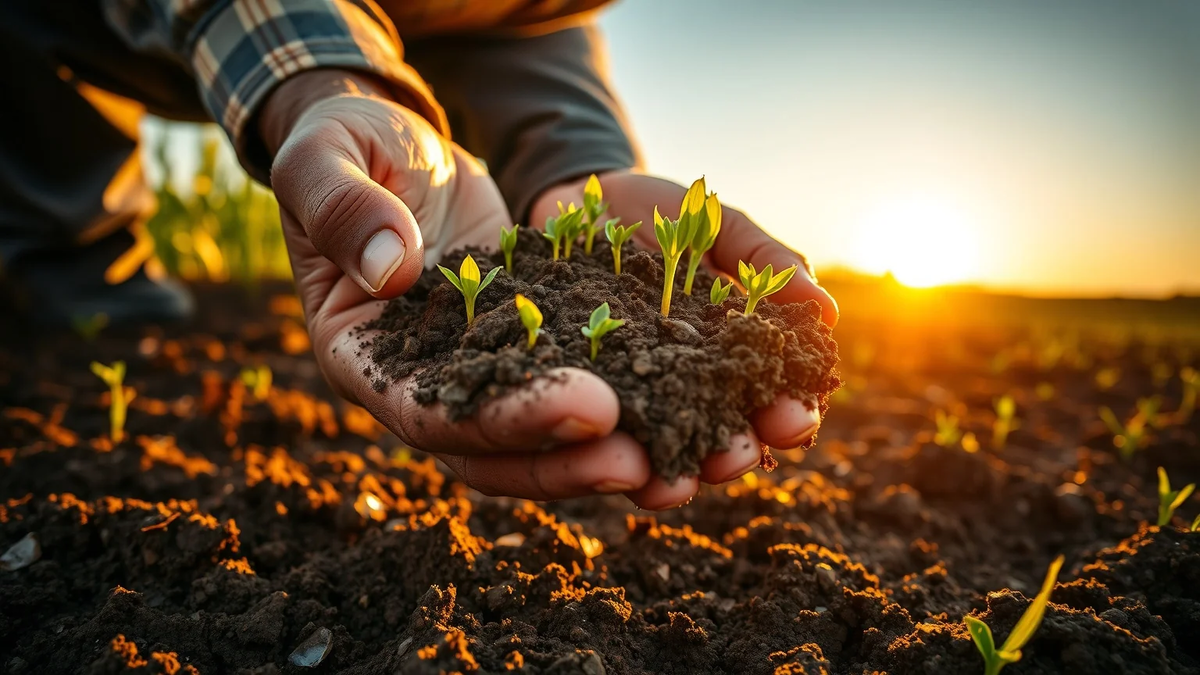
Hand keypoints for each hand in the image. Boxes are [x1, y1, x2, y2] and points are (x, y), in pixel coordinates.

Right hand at [264, 71, 656, 503]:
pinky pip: (577, 371)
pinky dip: (628, 385)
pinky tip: (686, 389)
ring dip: (606, 445)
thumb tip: (391, 270)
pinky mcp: (528, 336)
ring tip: (678, 448)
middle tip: (647, 459)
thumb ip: (344, 208)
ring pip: (541, 431)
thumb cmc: (342, 147)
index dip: (506, 422)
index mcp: (361, 356)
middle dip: (568, 459)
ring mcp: (479, 364)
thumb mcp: (325, 161)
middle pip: (494, 448)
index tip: (589, 409)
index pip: (430, 412)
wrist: (392, 143)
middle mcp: (423, 379)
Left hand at [530, 170, 838, 506]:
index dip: (792, 412)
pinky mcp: (590, 395)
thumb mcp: (718, 225)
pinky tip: (615, 462)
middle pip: (727, 436)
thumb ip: (769, 262)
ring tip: (674, 483)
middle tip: (734, 455)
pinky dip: (610, 454)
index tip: (793, 417)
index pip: (777, 396)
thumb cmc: (663, 213)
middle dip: (735, 452)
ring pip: (667, 449)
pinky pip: (603, 434)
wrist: (581, 199)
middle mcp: (695, 385)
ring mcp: (642, 394)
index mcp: (739, 351)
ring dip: (675, 473)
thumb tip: (826, 313)